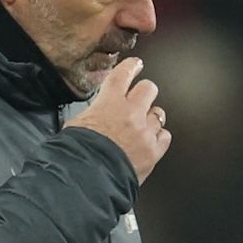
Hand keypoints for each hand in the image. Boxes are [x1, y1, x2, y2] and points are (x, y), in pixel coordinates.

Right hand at [67, 57, 169, 182]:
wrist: (89, 177)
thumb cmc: (79, 153)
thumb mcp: (77, 125)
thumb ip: (93, 114)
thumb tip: (95, 116)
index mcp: (109, 102)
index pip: (123, 74)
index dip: (131, 66)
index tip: (136, 64)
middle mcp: (131, 113)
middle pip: (148, 88)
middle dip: (145, 92)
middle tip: (140, 99)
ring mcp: (145, 131)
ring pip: (158, 113)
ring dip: (151, 118)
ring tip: (141, 127)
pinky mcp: (153, 150)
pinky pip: (165, 135)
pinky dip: (159, 137)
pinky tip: (150, 141)